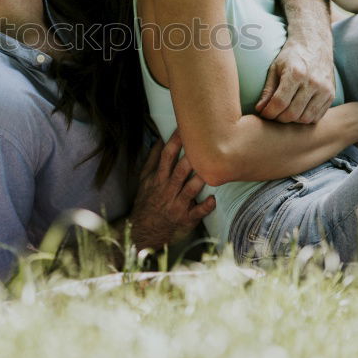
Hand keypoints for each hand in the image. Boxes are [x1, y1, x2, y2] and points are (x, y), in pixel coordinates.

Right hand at [129, 130, 215, 250]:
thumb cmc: (147, 201)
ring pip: (190, 189)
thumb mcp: (145, 179)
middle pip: (180, 170)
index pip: (167, 156)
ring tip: (212, 168)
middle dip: (191, 157)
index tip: (185, 128)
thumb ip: (152, 159)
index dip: (176, 141)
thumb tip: (159, 139)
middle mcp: (168, 190)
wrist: (144, 230)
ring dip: (200, 179)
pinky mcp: (186, 219)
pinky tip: (213, 199)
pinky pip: (197, 212)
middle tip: (204, 144)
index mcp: (159, 178)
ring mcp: (177, 205)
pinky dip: (205, 206)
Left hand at [255, 38, 335, 123]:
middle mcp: (312, 82)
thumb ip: (268, 90)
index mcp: (296, 73)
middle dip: (279, 118)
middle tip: (273, 115)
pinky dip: (305, 119)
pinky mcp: (331, 94)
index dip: (269, 112)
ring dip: (292, 121)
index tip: (263, 114)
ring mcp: (324, 89)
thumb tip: (259, 109)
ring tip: (284, 113)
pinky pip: (317, 116)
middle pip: (292, 113)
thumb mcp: (275, 68)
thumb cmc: (291, 56)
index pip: (280, 102)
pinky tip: (298, 112)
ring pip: (305, 118)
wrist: (315, 43)